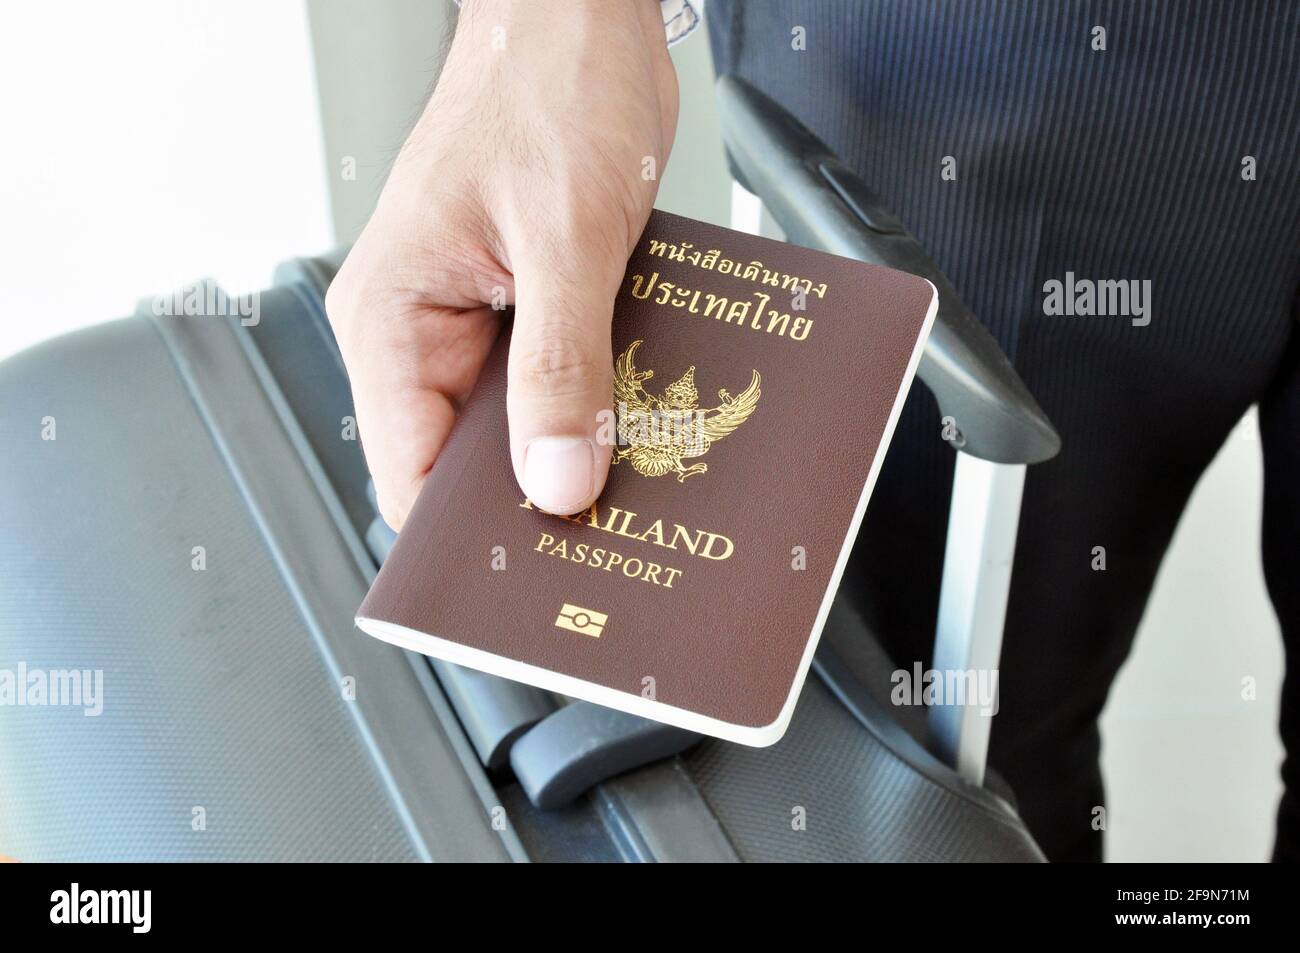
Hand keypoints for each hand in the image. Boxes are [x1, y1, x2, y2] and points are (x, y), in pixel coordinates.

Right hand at [326, 0, 677, 528]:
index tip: (533, 577)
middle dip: (534, 497)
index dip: (466, 537)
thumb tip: (556, 480)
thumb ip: (559, 367)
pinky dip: (594, 403)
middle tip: (609, 532)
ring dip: (573, 449)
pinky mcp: (524, 307)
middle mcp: (420, 328)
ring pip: (516, 427)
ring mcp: (474, 321)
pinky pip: (553, 381)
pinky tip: (640, 420)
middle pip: (465, 462)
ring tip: (636, 476)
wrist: (584, 19)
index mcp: (391, 316)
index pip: (409, 473)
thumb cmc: (550, 88)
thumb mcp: (564, 238)